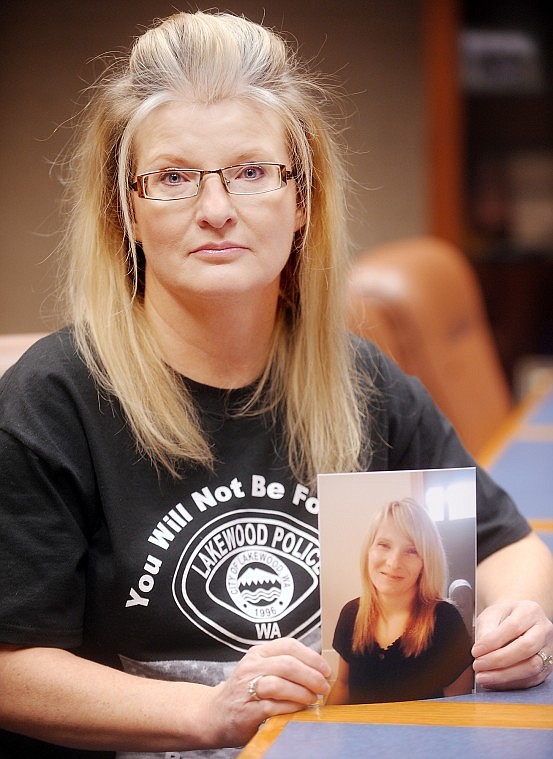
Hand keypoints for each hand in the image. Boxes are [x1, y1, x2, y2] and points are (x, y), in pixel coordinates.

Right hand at [206, 638, 330, 747]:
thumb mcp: (260, 669)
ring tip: (313, 699)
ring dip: (302, 692)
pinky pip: (274, 706)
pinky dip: (291, 707)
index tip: (325, 669)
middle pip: (287, 664)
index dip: (311, 656)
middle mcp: (251, 667)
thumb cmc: (244, 691)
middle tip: (324, 686)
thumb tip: (318, 668)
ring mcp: (247, 688)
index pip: (289, 645)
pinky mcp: (247, 711)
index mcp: (258, 653)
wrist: (213, 714)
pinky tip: (299, 709)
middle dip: (312, 676)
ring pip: (280, 684)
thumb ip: (282, 665)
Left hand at [472, 600, 552, 689]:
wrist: (517, 620)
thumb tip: (480, 652)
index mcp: (530, 611)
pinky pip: (531, 680)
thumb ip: (486, 630)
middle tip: (478, 665)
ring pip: (532, 668)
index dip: (493, 642)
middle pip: (526, 648)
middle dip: (498, 660)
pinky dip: (510, 683)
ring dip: (504, 676)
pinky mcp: (547, 667)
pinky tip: (494, 682)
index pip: (513, 627)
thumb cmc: (503, 616)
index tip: (475, 651)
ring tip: (483, 677)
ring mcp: (549, 650)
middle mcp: (544, 630)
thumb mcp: (491, 615)